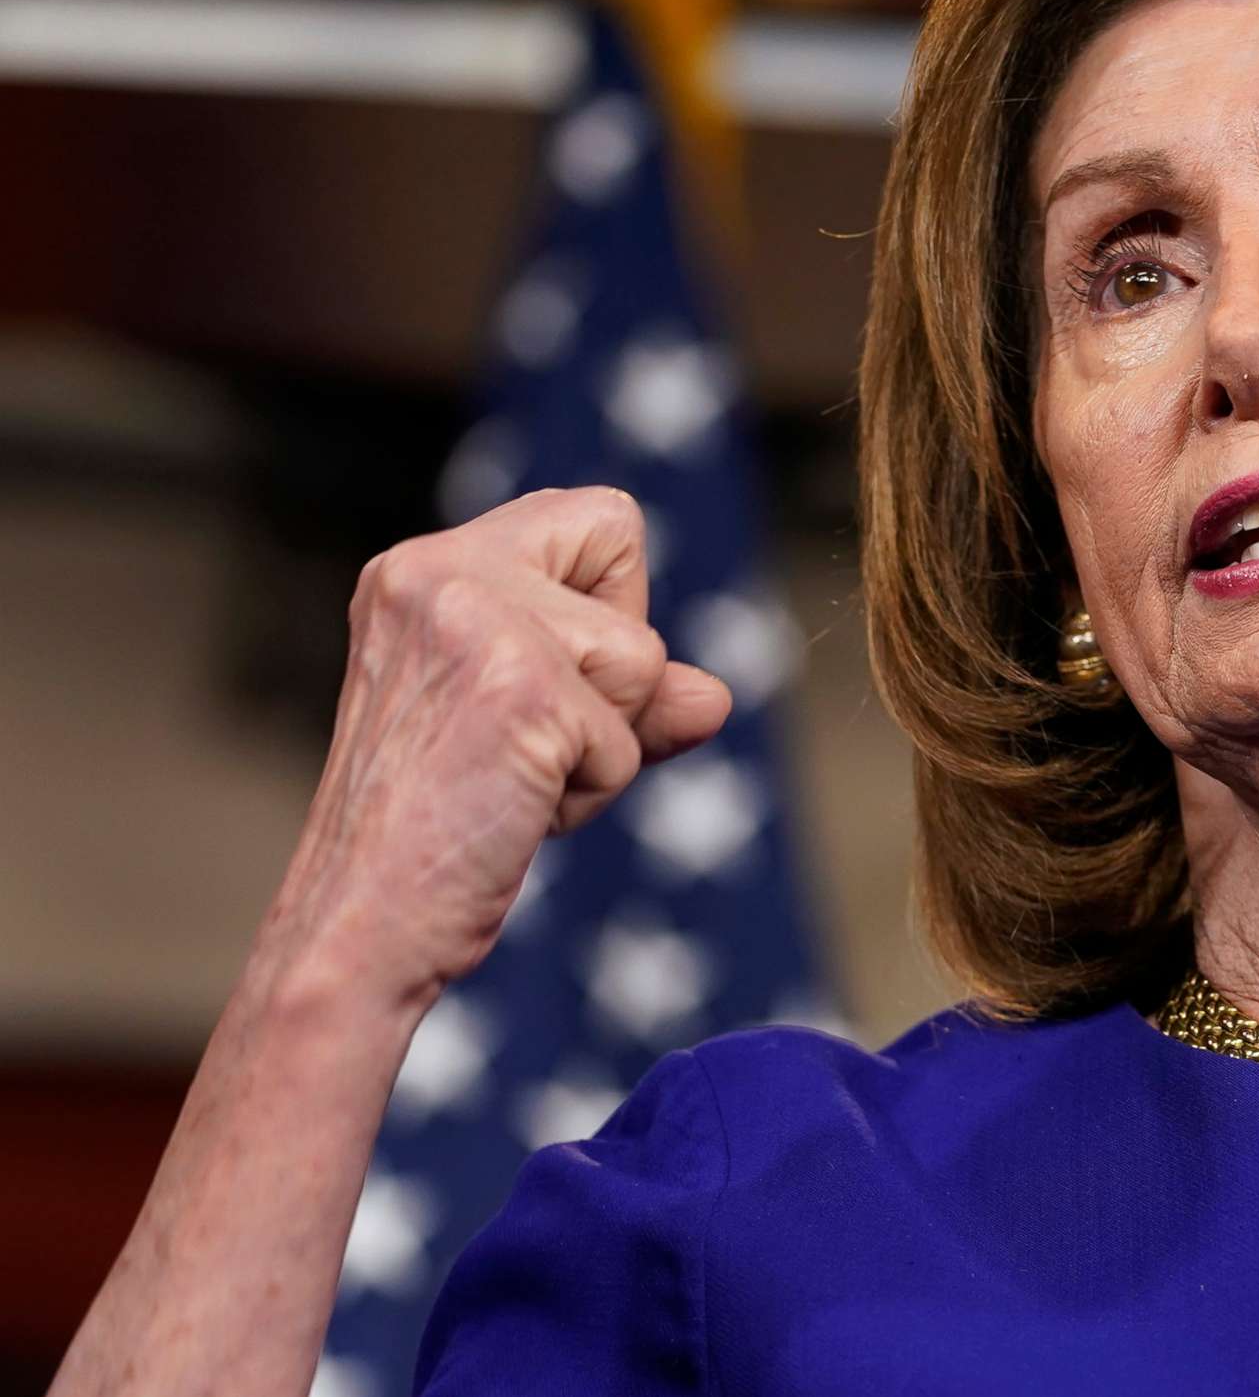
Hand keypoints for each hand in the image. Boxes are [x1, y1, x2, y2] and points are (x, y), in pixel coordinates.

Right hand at [258, 486, 732, 1013]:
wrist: (360, 927)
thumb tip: (715, 697)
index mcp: (421, 570)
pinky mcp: (521, 690)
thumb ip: (625, 696)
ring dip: (603, 745)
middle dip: (617, 656)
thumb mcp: (533, 733)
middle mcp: (435, 573)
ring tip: (510, 784)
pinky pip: (627, 740)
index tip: (543, 682)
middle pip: (623, 534)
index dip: (608, 602)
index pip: (595, 515)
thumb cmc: (435, 833)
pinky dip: (591, 791)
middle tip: (526, 735)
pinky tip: (510, 812)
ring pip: (641, 658)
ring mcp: (475, 622)